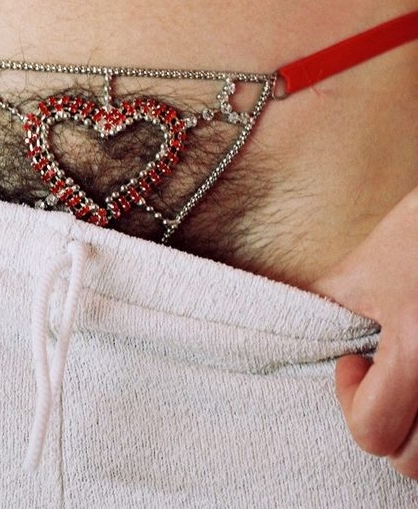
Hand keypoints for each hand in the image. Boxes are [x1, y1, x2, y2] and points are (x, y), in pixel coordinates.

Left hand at [309, 188, 417, 478]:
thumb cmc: (416, 236)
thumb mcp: (360, 272)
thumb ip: (325, 313)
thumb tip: (293, 337)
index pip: (374, 433)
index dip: (349, 398)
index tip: (354, 360)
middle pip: (413, 463)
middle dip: (387, 424)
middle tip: (382, 375)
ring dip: (417, 428)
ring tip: (407, 375)